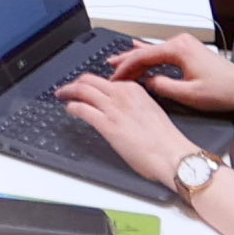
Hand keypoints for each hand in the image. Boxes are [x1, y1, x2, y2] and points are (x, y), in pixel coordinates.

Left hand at [54, 63, 197, 185]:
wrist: (171, 154)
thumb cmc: (165, 140)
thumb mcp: (150, 111)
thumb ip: (133, 106)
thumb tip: (121, 110)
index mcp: (134, 89)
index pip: (105, 80)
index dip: (92, 83)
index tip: (86, 88)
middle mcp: (122, 94)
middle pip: (89, 80)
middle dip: (75, 83)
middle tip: (67, 88)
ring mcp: (113, 108)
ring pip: (82, 90)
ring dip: (68, 91)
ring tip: (62, 95)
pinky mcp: (106, 124)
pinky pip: (82, 109)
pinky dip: (72, 107)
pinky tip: (69, 109)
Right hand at [97, 34, 233, 113]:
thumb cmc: (223, 91)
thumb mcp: (189, 95)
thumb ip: (163, 86)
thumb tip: (148, 82)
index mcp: (179, 49)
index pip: (143, 56)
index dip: (126, 68)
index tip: (114, 77)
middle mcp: (181, 42)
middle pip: (146, 51)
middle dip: (127, 60)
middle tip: (109, 68)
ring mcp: (186, 46)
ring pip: (154, 52)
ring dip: (137, 60)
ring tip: (118, 63)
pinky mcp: (190, 52)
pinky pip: (163, 52)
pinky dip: (150, 56)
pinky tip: (140, 50)